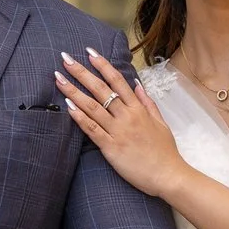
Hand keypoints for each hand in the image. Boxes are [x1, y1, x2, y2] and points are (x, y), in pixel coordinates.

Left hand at [56, 47, 184, 197]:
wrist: (168, 175)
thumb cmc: (165, 152)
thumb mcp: (160, 123)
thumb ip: (147, 103)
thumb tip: (136, 85)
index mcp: (138, 109)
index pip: (117, 80)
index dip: (102, 65)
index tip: (89, 52)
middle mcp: (127, 116)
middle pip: (101, 89)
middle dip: (81, 72)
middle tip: (65, 59)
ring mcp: (118, 132)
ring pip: (93, 107)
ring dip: (74, 91)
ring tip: (59, 79)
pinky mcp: (112, 148)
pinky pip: (93, 130)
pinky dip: (80, 118)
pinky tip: (68, 107)